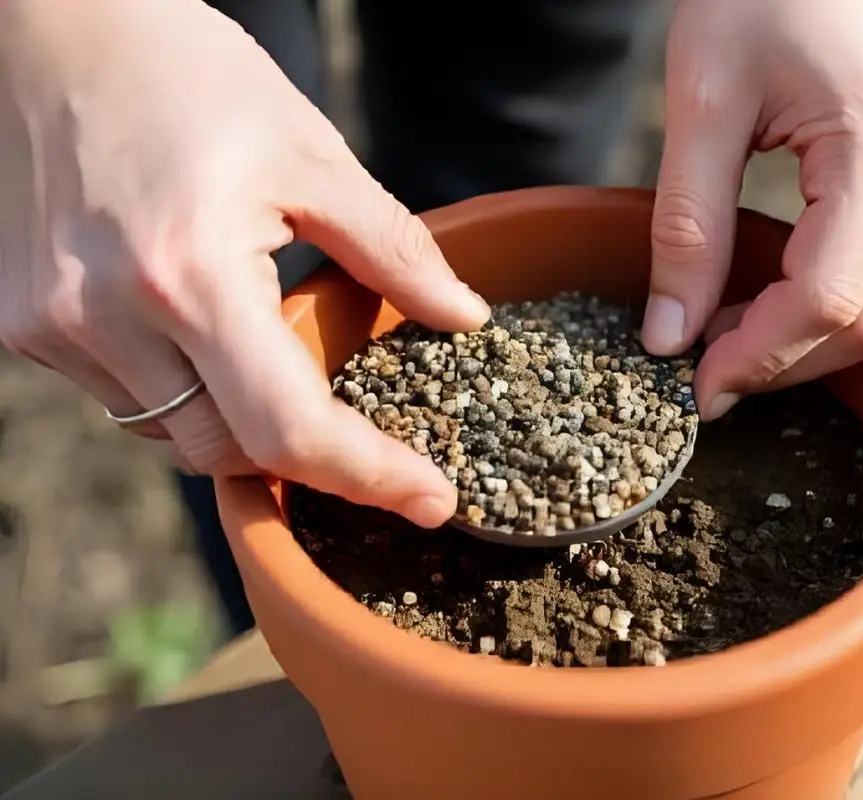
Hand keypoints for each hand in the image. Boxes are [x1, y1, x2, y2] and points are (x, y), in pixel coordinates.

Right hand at [0, 0, 488, 525]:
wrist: (51, 26)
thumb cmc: (187, 74)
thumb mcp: (313, 154)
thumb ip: (395, 249)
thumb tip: (465, 316)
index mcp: (188, 273)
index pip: (289, 431)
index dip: (370, 477)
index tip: (431, 501)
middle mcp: (105, 317)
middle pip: (229, 454)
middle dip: (306, 455)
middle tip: (368, 431)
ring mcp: (53, 327)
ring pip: (174, 436)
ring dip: (239, 423)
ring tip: (278, 361)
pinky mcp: (22, 323)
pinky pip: (127, 399)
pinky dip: (183, 389)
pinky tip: (205, 332)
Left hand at [642, 0, 862, 418]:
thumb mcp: (701, 102)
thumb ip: (687, 225)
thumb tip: (669, 337)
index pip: (829, 297)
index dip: (759, 355)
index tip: (695, 384)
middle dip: (787, 362)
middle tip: (707, 374)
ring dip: (809, 340)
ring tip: (727, 337)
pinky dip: (830, 303)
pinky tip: (766, 297)